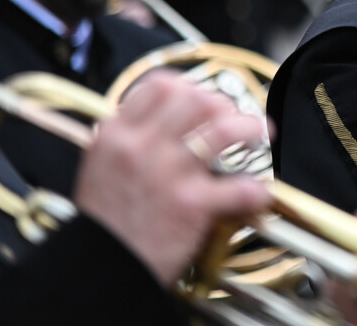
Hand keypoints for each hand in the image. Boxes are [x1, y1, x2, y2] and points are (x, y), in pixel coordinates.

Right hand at [73, 72, 270, 284]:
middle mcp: (141, 146)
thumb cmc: (103, 225)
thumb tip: (163, 125)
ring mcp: (168, 172)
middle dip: (221, 102)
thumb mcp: (101, 169)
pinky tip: (259, 192)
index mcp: (116, 135)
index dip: (189, 85)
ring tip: (258, 134)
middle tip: (232, 116)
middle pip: (195, 97)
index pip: (159, 85)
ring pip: (223, 129)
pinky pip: (238, 186)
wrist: (97, 271)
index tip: (202, 95)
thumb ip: (130, 143)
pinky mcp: (191, 204)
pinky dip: (255, 189)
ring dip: (248, 129)